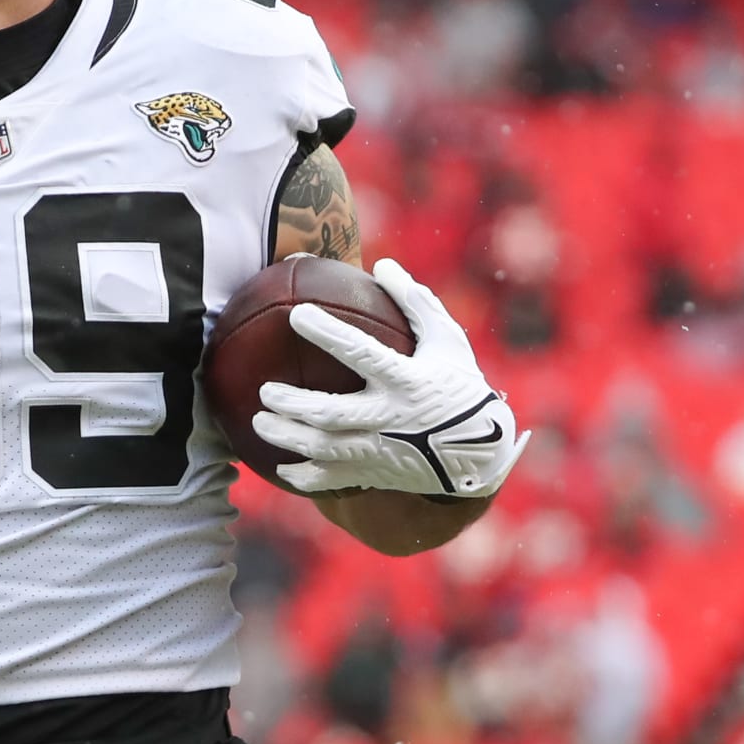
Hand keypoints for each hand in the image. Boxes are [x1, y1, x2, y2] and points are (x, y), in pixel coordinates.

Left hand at [252, 259, 530, 496]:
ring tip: (259, 423)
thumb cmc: (460, 387)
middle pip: (332, 413)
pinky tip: (282, 468)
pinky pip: (335, 481)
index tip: (297, 315)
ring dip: (288, 437)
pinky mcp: (377, 473)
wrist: (484, 454)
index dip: (328, 334)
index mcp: (407, 381)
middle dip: (294, 403)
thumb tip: (382, 263)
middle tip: (265, 390)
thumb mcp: (447, 340)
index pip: (361, 353)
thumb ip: (416, 302)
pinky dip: (305, 477)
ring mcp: (382, 451)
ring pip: (325, 448)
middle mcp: (391, 418)